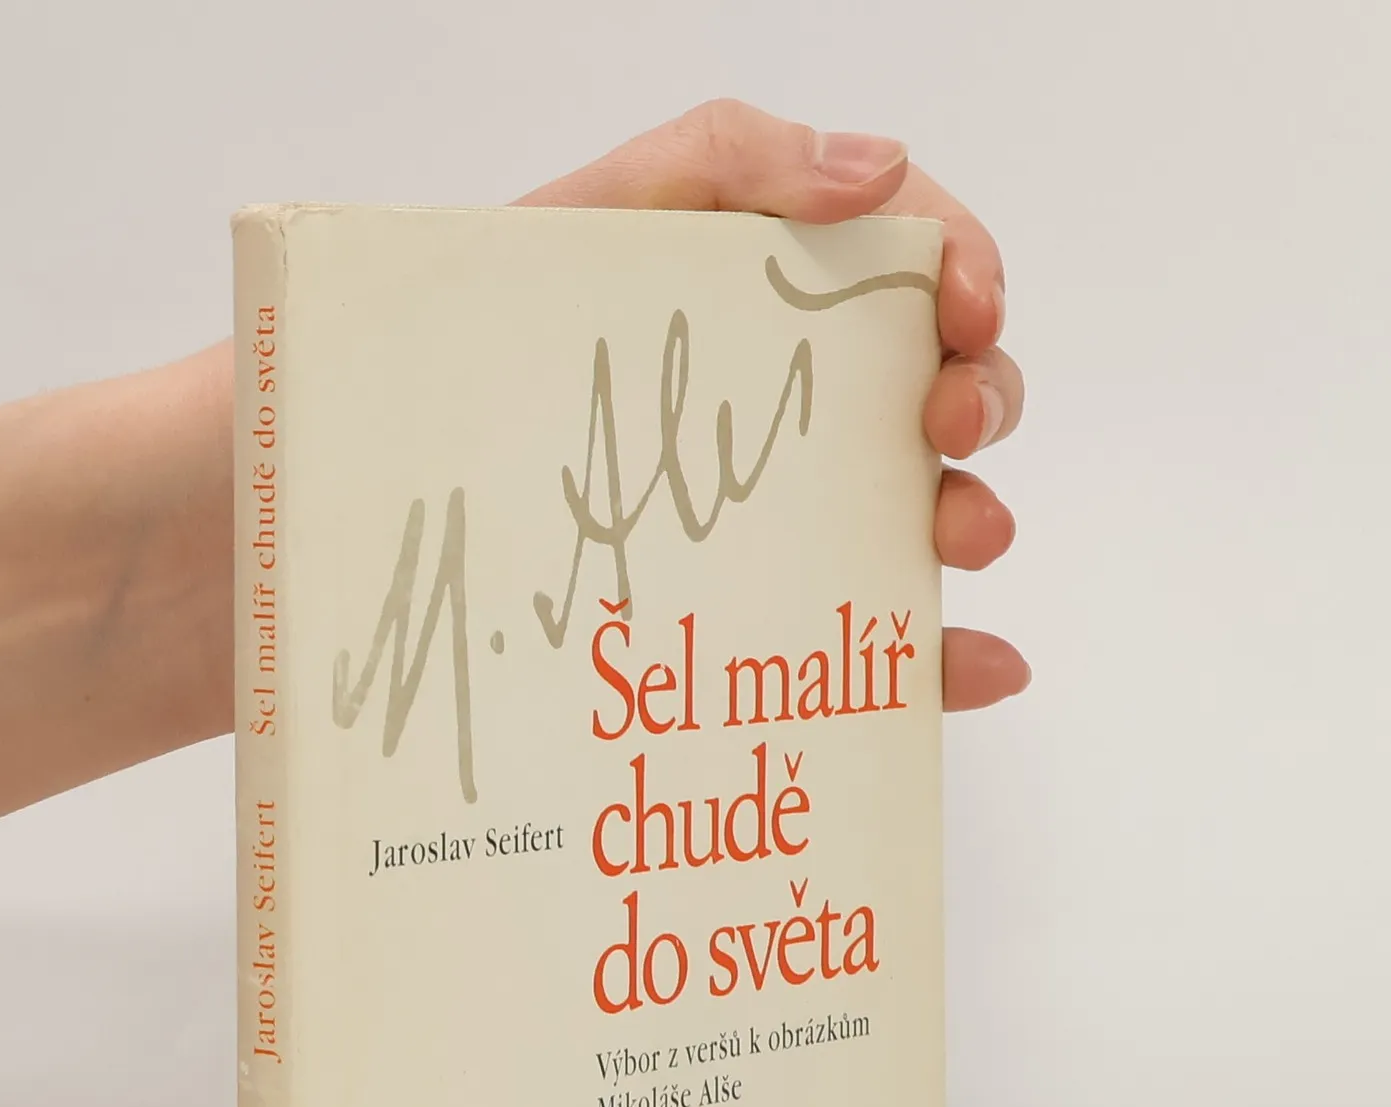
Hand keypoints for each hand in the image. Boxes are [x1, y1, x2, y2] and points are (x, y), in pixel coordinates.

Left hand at [518, 99, 1027, 713]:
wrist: (405, 484)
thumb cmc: (496, 341)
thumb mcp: (595, 215)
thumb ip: (727, 157)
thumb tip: (881, 169)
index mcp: (776, 293)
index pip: (913, 262)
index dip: (968, 269)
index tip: (965, 307)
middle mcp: (802, 401)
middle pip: (945, 385)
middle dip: (981, 396)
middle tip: (945, 421)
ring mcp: (793, 510)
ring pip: (931, 509)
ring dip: (979, 516)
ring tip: (963, 535)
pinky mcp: (774, 609)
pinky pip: (881, 637)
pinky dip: (949, 655)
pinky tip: (985, 666)